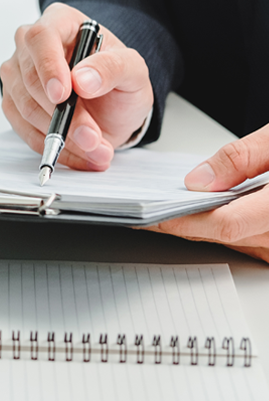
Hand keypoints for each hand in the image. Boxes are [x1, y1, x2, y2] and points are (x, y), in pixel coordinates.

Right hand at [0, 2, 152, 170]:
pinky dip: (52, 146)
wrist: (109, 106)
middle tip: (92, 137)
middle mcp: (30, 45)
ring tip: (95, 148)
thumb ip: (113, 68)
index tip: (63, 95)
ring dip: (61, 135)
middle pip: (32, 79)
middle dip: (64, 115)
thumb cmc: (116, 78)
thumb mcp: (132, 69)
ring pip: (26, 108)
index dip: (48, 66)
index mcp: (59, 22)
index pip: (42, 37)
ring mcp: (16, 74)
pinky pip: (24, 130)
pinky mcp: (12, 104)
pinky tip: (78, 153)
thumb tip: (83, 79)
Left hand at [148, 125, 268, 262]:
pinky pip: (258, 244)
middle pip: (228, 238)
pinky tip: (211, 212)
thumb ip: (243, 156)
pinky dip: (234, 231)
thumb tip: (200, 180)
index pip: (224, 225)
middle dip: (184, 225)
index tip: (148, 214)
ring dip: (206, 230)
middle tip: (144, 213)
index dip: (181, 220)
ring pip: (242, 244)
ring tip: (169, 210)